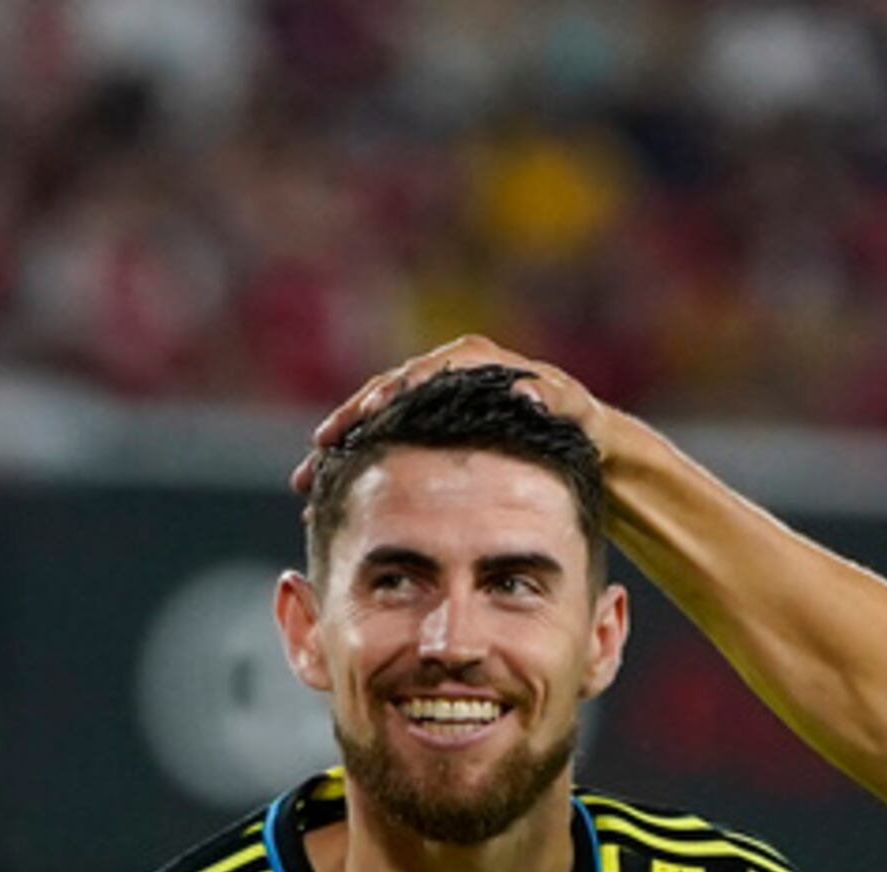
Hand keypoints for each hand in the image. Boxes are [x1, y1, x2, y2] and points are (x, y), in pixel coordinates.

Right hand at [295, 337, 607, 489]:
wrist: (577, 438)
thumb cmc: (577, 422)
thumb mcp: (572, 409)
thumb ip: (553, 398)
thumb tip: (527, 391)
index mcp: (470, 361)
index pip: (420, 374)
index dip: (392, 393)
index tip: (368, 412)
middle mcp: (443, 374)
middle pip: (383, 396)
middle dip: (348, 423)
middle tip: (320, 448)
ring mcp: (431, 400)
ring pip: (375, 423)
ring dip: (342, 451)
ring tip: (309, 479)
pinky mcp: (426, 427)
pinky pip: (385, 444)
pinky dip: (359, 466)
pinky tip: (333, 494)